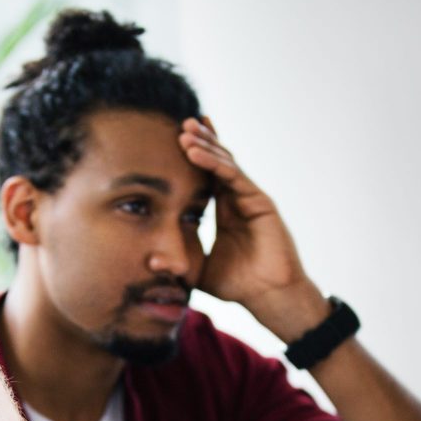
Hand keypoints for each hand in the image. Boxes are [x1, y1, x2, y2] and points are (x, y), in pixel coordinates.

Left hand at [179, 118, 327, 340]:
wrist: (269, 297)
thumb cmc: (239, 287)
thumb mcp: (199, 272)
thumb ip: (178, 264)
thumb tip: (151, 263)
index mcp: (224, 212)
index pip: (206, 177)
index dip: (193, 158)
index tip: (174, 141)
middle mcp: (237, 200)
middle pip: (216, 162)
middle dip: (199, 141)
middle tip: (178, 124)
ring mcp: (249, 198)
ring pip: (224, 163)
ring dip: (204, 145)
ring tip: (184, 130)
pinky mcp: (259, 201)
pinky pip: (234, 175)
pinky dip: (214, 163)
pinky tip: (196, 152)